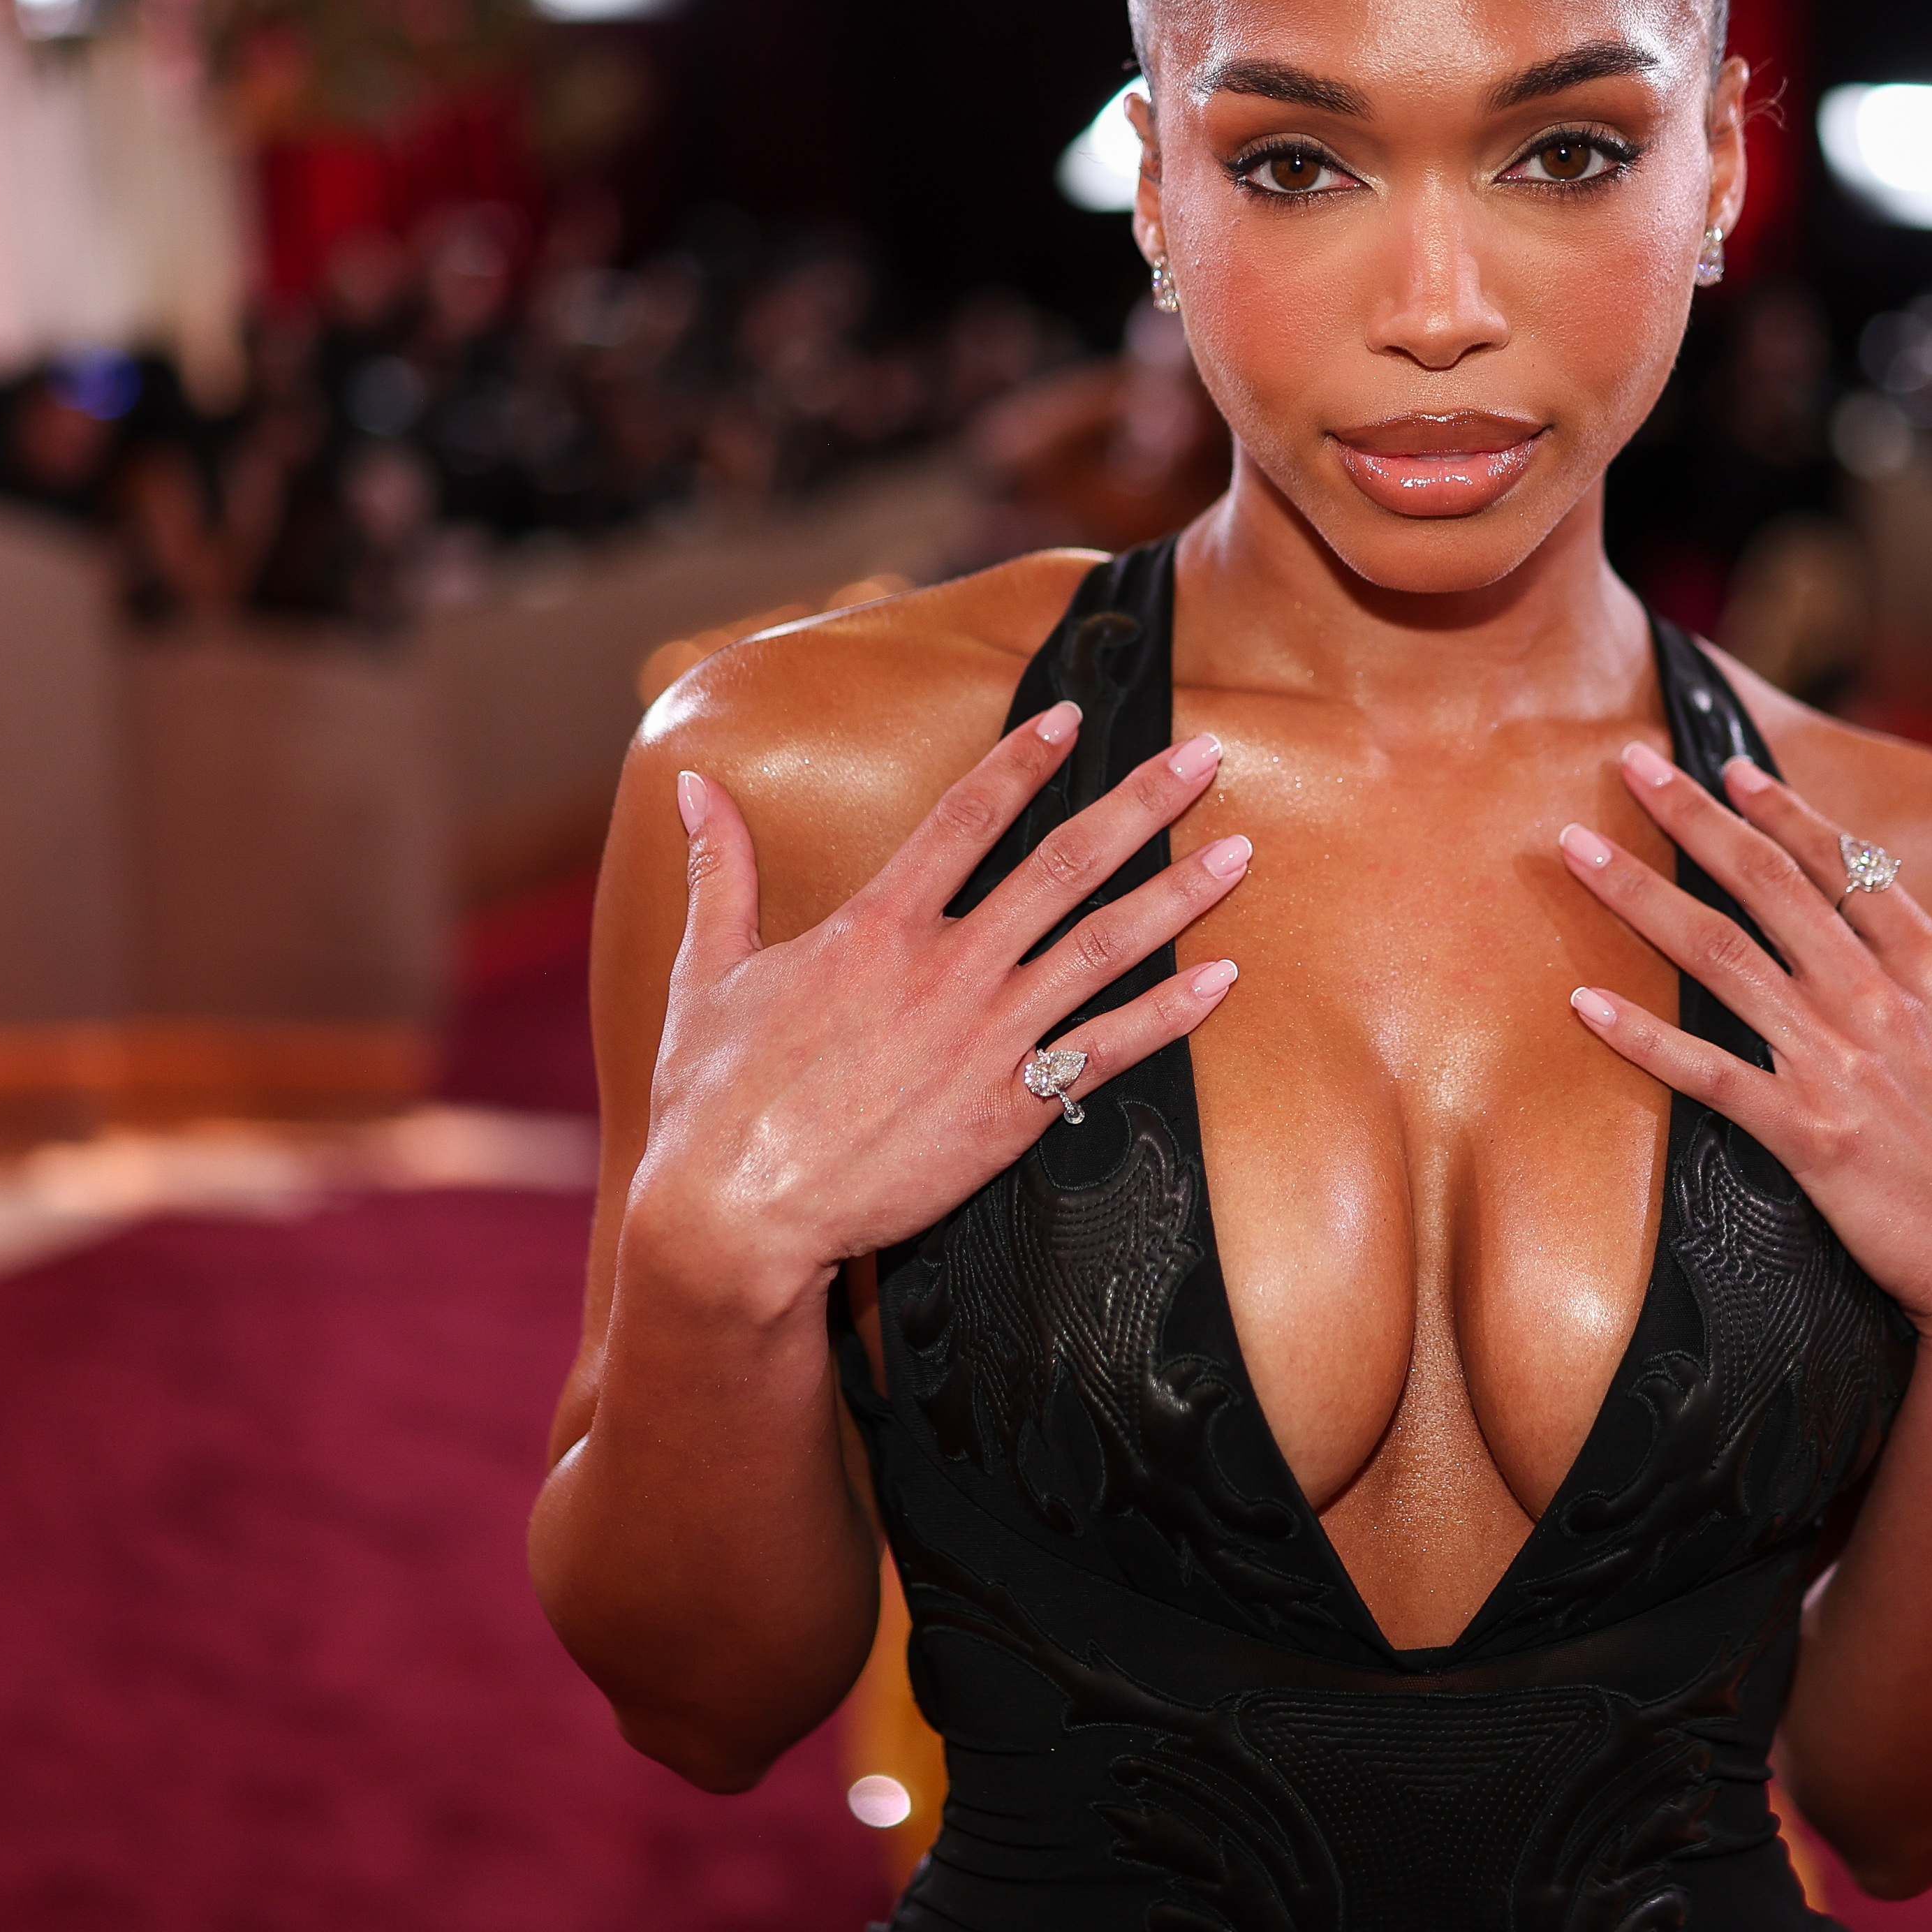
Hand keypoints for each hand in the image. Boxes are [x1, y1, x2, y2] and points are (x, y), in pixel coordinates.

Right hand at [629, 702, 1251, 1322]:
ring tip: (1239, 853)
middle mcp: (945, 969)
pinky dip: (1168, 1014)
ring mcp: (984, 1040)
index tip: (1074, 717)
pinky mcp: (1007, 1112)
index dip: (1022, 761)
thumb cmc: (714, 1099)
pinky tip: (1221, 979)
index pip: (966, 818)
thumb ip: (720, 869)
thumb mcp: (707, 970)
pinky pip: (1105, 1052)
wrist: (735, 1214)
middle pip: (1062, 865)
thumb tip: (693, 784)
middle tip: (1203, 756)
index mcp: (875, 926)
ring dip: (1177, 896)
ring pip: (1101, 949)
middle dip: (1140, 804)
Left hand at [1557, 742, 1931, 1366]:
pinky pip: (1706, 1072)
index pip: (1841, 864)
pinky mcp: (1809, 1133)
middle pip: (1767, 884)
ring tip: (1576, 851)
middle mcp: (1883, 998)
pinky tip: (1584, 1003)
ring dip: (1638, 894)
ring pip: (1719, 955)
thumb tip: (1864, 923)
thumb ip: (1919, 974)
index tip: (1726, 766)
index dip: (1779, 809)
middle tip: (1629, 763)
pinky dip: (1639, 1034)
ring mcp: (1842, 1062)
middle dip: (1691, 816)